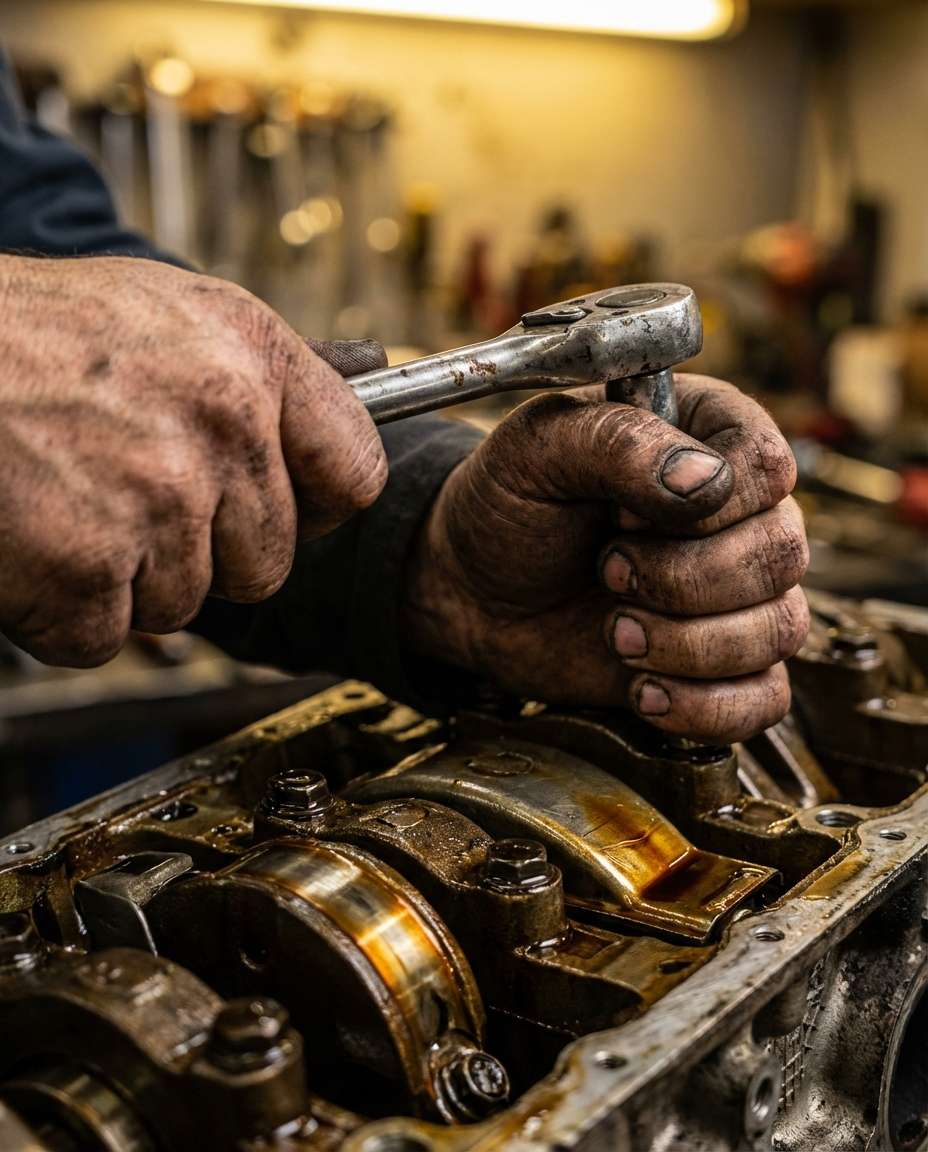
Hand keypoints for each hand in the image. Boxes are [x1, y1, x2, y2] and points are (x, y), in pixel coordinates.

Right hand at [0, 255, 386, 665]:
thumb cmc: (21, 334)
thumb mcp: (162, 313)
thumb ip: (249, 381)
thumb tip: (323, 443)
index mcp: (251, 354)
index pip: (355, 473)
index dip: (318, 507)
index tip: (291, 512)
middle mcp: (221, 424)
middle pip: (266, 562)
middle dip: (204, 553)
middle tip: (128, 497)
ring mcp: (157, 497)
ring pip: (185, 602)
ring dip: (126, 576)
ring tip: (66, 499)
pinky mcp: (86, 565)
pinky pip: (105, 636)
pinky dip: (61, 611)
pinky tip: (30, 540)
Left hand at [404, 375, 808, 743]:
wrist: (471, 591)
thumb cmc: (507, 507)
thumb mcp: (538, 449)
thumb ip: (618, 442)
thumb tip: (708, 482)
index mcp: (707, 437)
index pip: (768, 467)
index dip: (704, 508)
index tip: (621, 517)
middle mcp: (739, 514)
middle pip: (781, 554)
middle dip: (683, 581)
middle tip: (607, 574)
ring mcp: (736, 593)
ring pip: (781, 629)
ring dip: (690, 646)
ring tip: (613, 632)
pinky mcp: (720, 664)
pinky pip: (766, 699)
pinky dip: (707, 707)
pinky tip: (644, 691)